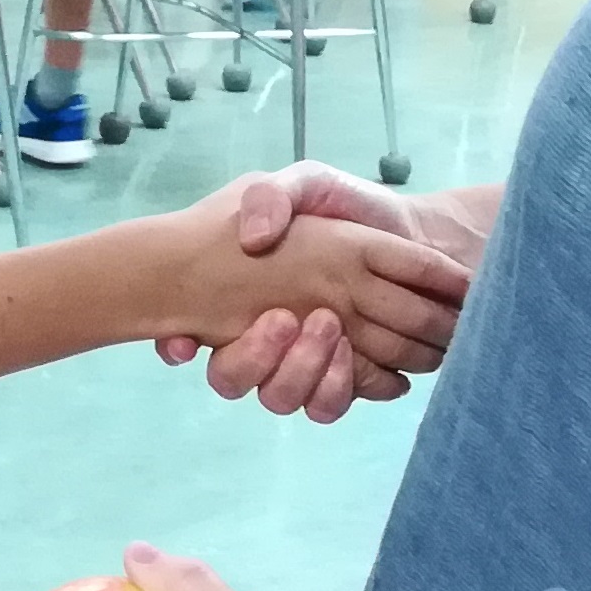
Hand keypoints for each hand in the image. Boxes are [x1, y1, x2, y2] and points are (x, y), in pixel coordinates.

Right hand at [159, 165, 485, 418]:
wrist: (413, 235)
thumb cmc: (347, 208)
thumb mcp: (307, 184)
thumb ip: (272, 197)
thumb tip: (254, 238)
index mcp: (239, 291)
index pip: (184, 328)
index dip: (177, 342)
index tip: (188, 341)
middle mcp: (262, 337)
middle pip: (231, 378)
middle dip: (254, 357)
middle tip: (288, 318)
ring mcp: (302, 363)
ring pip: (280, 398)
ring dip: (303, 371)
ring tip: (334, 330)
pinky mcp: (342, 380)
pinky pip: (327, 406)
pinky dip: (343, 386)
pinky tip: (371, 361)